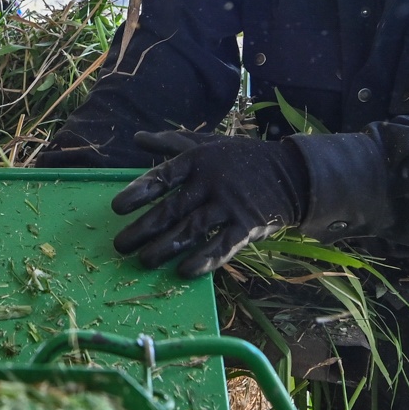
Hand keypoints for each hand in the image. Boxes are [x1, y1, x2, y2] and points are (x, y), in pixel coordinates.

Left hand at [110, 131, 309, 277]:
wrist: (291, 174)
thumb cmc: (240, 159)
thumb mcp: (207, 143)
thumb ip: (171, 143)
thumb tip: (138, 138)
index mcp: (197, 161)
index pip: (162, 177)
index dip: (138, 193)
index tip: (117, 208)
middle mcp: (211, 183)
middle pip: (171, 210)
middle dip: (143, 230)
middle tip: (120, 246)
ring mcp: (230, 205)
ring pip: (191, 230)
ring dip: (165, 248)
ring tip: (144, 261)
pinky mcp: (248, 226)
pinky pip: (222, 246)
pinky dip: (203, 260)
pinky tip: (183, 271)